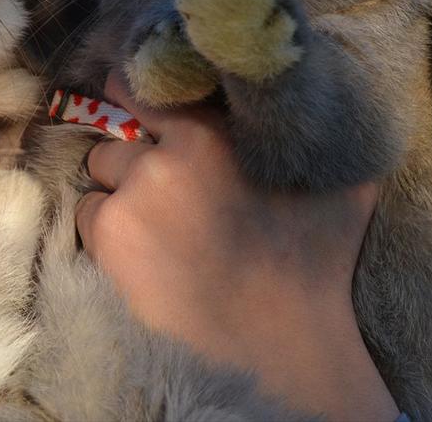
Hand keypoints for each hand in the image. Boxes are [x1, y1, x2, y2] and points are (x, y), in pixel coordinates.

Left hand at [75, 75, 399, 420]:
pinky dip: (105, 229)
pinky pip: (88, 214)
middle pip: (118, 137)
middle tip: (163, 189)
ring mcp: (129, 197)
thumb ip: (324, 133)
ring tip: (153, 225)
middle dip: (134, 157)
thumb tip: (333, 93)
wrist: (277, 342)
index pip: (145, 89)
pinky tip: (142, 253)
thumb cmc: (315, 265)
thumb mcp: (343, 183)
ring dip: (117, 191)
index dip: (141, 98)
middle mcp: (163, 157)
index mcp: (210, 133)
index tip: (143, 111)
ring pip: (99, 173)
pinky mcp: (107, 237)